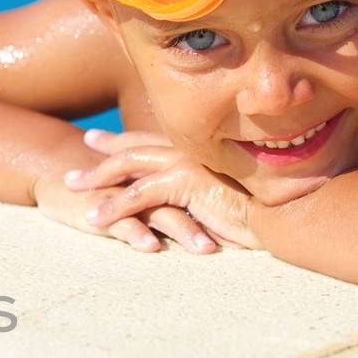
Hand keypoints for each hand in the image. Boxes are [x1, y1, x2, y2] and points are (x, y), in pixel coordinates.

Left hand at [61, 128, 254, 250]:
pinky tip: (95, 218)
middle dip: (101, 152)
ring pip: (129, 167)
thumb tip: (189, 197)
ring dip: (97, 179)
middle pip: (134, 147)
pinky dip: (115, 207)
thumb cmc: (264, 209)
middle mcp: (192, 149)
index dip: (121, 139)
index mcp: (199, 148)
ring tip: (71, 188)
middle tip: (75, 158)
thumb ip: (205, 188)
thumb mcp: (226, 193)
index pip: (152, 139)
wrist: (286, 214)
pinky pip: (139, 195)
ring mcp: (188, 162)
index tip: (96, 139)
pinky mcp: (186, 182)